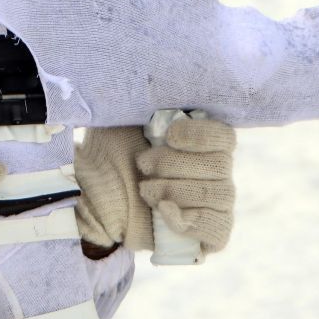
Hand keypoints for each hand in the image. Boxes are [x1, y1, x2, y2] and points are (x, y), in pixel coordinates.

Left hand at [74, 118, 235, 257]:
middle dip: (175, 164)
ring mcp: (214, 205)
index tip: (167, 136)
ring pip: (220, 195)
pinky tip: (164, 213)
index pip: (225, 136)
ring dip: (176, 190)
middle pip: (221, 166)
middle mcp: (215, 171)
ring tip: (145, 190)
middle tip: (143, 165)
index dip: (200, 135)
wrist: (93, 196)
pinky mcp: (207, 235)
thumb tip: (165, 83)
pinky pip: (219, 229)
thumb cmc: (111, 153)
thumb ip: (149, 102)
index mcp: (201, 139)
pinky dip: (190, 221)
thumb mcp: (125, 118)